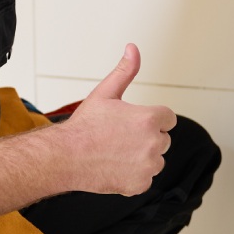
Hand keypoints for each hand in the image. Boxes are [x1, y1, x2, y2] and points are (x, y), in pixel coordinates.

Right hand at [62, 44, 177, 194]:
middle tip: (120, 138)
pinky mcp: (140, 184)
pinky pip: (146, 178)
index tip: (134, 123)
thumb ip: (125, 71)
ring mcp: (148, 166)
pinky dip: (134, 176)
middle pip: (163, 139)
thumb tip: (133, 48)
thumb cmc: (84, 126)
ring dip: (143, 157)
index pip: (168, 118)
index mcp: (149, 119)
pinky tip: (115, 167)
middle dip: (147, 138)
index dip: (152, 119)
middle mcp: (153, 143)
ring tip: (117, 152)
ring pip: (156, 160)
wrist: (65, 157)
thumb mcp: (105, 93)